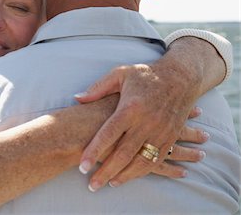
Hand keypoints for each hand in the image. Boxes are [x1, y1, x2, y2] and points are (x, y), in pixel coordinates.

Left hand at [75, 62, 202, 190]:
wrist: (181, 76)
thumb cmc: (146, 74)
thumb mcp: (120, 74)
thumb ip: (98, 88)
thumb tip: (77, 98)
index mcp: (130, 107)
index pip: (108, 134)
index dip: (94, 151)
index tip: (82, 167)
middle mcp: (146, 122)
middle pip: (122, 153)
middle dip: (106, 171)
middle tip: (92, 185)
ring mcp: (160, 131)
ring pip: (140, 161)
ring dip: (124, 175)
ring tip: (108, 184)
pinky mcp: (170, 136)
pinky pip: (156, 159)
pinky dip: (142, 171)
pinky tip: (130, 177)